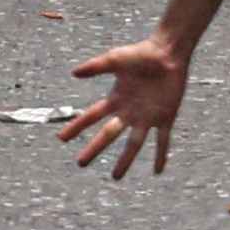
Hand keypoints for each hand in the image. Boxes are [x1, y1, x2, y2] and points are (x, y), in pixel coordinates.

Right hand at [59, 35, 190, 179]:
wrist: (168, 52)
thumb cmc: (141, 53)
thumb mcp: (115, 59)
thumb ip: (95, 66)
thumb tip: (73, 73)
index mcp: (115, 99)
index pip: (91, 116)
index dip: (76, 126)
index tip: (61, 138)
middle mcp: (128, 111)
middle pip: (108, 134)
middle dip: (94, 148)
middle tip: (81, 163)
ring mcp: (147, 116)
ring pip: (134, 143)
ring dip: (125, 160)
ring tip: (116, 176)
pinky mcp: (165, 117)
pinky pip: (162, 140)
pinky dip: (161, 155)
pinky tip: (158, 171)